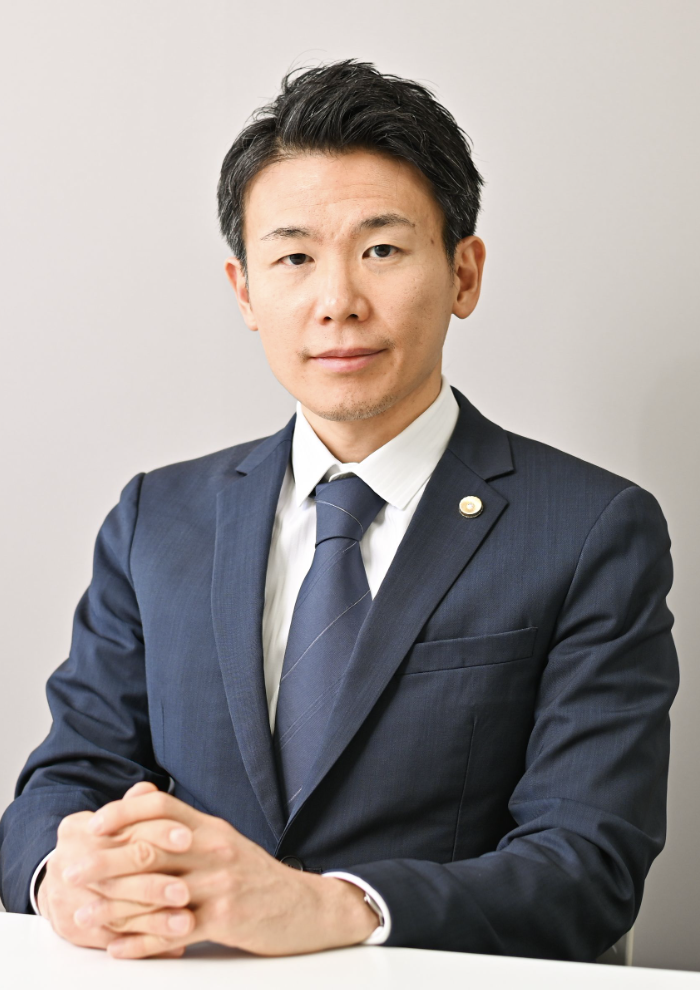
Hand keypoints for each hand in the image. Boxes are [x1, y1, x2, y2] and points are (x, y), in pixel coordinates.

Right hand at [38, 783, 193, 956]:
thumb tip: (148, 789)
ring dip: (155, 917)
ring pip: (118, 908)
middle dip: (156, 882)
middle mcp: (68, 862)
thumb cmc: (97, 846)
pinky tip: (173, 941)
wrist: (59, 883)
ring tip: (187, 922)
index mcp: (77, 828)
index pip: (125, 829)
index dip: (159, 832)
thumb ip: (132, 807)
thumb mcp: (109, 822)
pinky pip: (115, 936)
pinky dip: (146, 941)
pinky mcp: (74, 927)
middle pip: (119, 870)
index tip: (189, 837)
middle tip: (187, 890)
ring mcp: (68, 896)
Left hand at [74, 785, 378, 958]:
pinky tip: (118, 948)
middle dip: (104, 860)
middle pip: (150, 848)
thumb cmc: (254, 875)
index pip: (160, 806)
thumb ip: (183, 822)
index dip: (122, 812)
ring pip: (155, 893)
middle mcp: (213, 849)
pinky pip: (174, 932)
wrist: (304, 906)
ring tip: (83, 915)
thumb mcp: (222, 839)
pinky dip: (142, 942)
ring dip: (114, 906)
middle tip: (71, 871)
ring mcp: (220, 884)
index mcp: (210, 827)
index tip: (92, 826)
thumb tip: (140, 795)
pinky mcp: (226, 918)